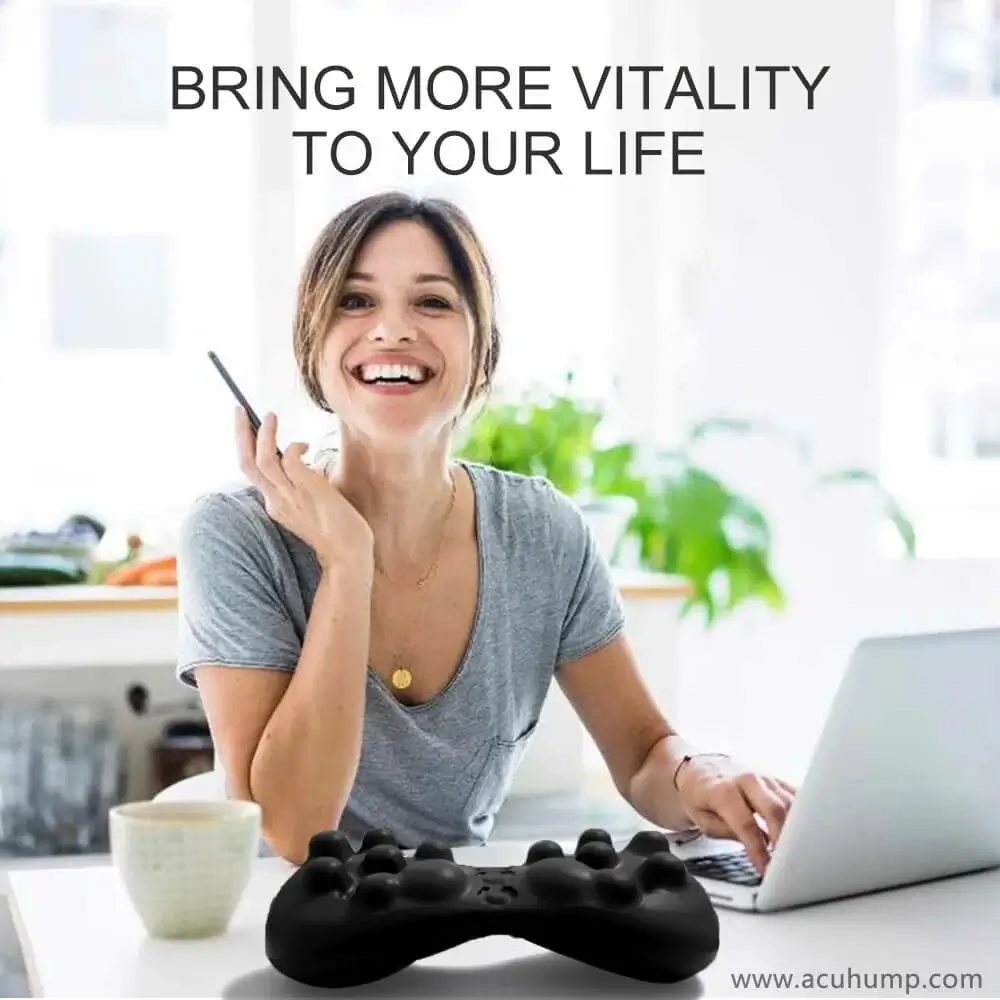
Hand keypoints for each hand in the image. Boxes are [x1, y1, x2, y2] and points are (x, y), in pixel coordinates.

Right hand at [235, 408, 372, 568]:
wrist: (348, 552)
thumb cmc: (337, 530)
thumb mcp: (309, 506)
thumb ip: (301, 486)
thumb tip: (302, 459)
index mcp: (275, 505)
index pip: (253, 473)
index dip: (250, 448)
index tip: (252, 429)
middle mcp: (276, 500)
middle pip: (246, 464)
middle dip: (240, 434)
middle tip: (239, 410)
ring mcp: (290, 496)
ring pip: (262, 460)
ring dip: (264, 434)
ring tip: (270, 416)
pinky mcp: (307, 489)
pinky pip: (289, 459)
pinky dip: (292, 446)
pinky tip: (305, 445)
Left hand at [675, 755, 796, 873]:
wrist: (701, 772)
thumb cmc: (701, 797)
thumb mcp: (703, 820)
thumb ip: (728, 833)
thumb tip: (757, 848)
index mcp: (724, 790)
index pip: (746, 823)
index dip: (758, 849)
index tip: (766, 869)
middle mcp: (748, 780)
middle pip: (775, 809)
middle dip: (784, 838)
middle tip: (786, 862)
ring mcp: (766, 779)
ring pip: (791, 803)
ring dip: (796, 830)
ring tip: (796, 854)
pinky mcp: (778, 781)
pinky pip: (797, 798)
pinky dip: (803, 817)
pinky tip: (804, 835)